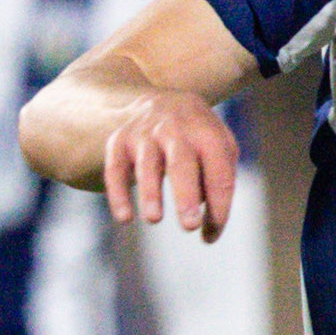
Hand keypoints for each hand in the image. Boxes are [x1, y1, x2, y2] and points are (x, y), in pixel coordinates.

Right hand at [104, 97, 241, 239]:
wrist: (156, 99)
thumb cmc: (196, 137)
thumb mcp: (219, 146)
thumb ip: (220, 180)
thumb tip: (211, 223)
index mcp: (206, 131)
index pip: (218, 172)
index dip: (218, 205)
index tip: (211, 234)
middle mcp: (175, 128)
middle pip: (181, 162)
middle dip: (186, 195)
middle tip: (190, 225)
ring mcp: (144, 133)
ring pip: (146, 163)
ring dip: (150, 192)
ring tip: (154, 219)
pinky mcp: (119, 141)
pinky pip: (115, 167)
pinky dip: (118, 192)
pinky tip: (124, 218)